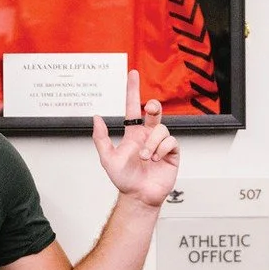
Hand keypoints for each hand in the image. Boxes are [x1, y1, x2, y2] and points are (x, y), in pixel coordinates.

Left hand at [91, 70, 179, 208]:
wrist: (139, 196)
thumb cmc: (124, 179)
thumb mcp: (107, 158)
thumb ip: (101, 138)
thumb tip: (96, 117)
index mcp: (133, 134)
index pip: (133, 107)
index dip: (132, 90)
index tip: (132, 73)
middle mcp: (148, 135)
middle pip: (154, 112)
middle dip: (153, 107)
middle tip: (149, 108)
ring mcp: (161, 143)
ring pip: (161, 129)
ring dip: (151, 143)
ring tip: (145, 158)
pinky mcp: (172, 152)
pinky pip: (170, 141)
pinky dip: (161, 149)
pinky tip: (155, 159)